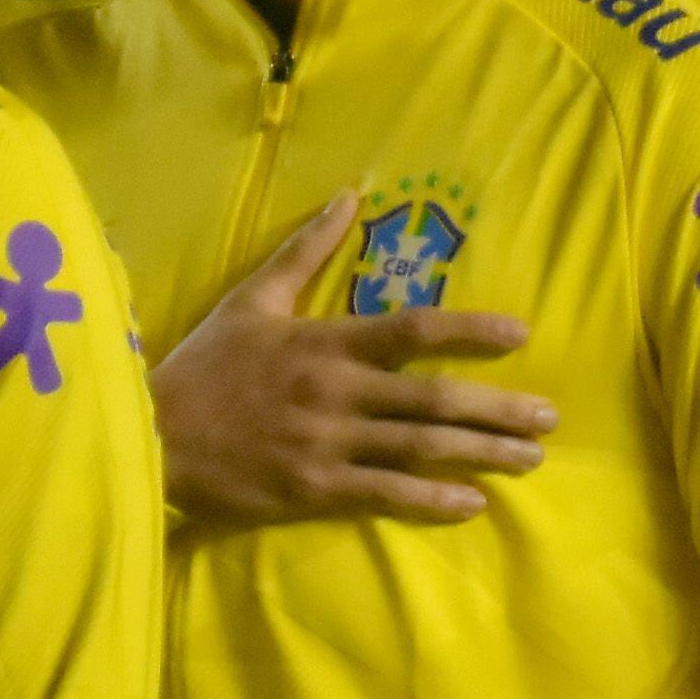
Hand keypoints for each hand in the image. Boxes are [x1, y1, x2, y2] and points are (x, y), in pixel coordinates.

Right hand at [153, 189, 552, 527]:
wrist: (150, 437)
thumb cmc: (203, 367)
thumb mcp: (251, 299)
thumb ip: (305, 250)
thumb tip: (350, 194)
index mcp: (324, 342)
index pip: (412, 330)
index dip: (470, 332)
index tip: (521, 335)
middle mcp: (334, 392)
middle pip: (432, 399)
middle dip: (498, 409)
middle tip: (549, 417)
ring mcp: (326, 444)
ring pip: (420, 449)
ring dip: (482, 454)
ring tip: (530, 459)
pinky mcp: (312, 489)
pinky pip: (385, 495)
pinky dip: (432, 500)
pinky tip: (472, 504)